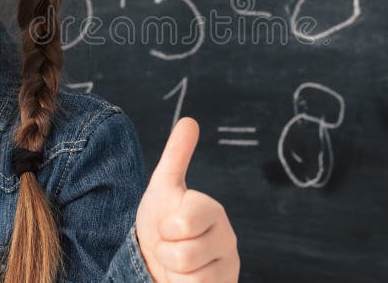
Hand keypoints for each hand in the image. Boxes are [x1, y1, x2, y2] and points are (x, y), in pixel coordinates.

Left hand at [135, 117, 239, 281]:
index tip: (167, 225)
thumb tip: (189, 120)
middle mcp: (227, 239)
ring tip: (175, 263)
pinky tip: (183, 279)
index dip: (165, 226)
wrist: (159, 262)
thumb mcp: (163, 189)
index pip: (186, 220)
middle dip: (165, 251)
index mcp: (213, 210)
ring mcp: (228, 267)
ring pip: (189, 276)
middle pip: (183, 253)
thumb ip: (177, 155)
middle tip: (169, 245)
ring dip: (171, 272)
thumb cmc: (163, 223)